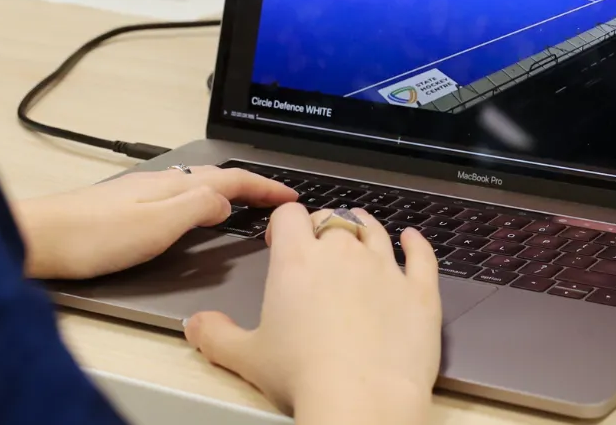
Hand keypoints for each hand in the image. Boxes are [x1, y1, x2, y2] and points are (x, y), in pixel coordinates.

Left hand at [13, 164, 295, 280]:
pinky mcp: (125, 208)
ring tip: (247, 207)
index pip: (231, 180)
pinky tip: (193, 218)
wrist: (39, 238)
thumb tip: (228, 204)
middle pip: (216, 179)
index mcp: (174, 186)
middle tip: (276, 202)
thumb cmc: (93, 237)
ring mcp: (141, 193)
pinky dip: (200, 204)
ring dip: (227, 194)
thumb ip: (197, 210)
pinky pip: (179, 199)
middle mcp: (160, 183)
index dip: (264, 188)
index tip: (291, 197)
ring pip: (197, 188)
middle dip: (250, 187)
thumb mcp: (157, 226)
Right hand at [185, 206, 440, 424]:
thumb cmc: (303, 376)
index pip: (289, 216)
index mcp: (297, 259)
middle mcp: (342, 253)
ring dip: (365, 227)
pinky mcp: (420, 291)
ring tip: (360, 228)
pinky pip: (421, 255)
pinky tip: (412, 237)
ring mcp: (385, 268)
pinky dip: (417, 243)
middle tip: (317, 246)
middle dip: (322, 227)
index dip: (283, 224)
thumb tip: (194, 325)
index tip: (280, 239)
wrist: (361, 400)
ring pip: (374, 231)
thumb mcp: (247, 357)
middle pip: (332, 219)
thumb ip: (216, 336)